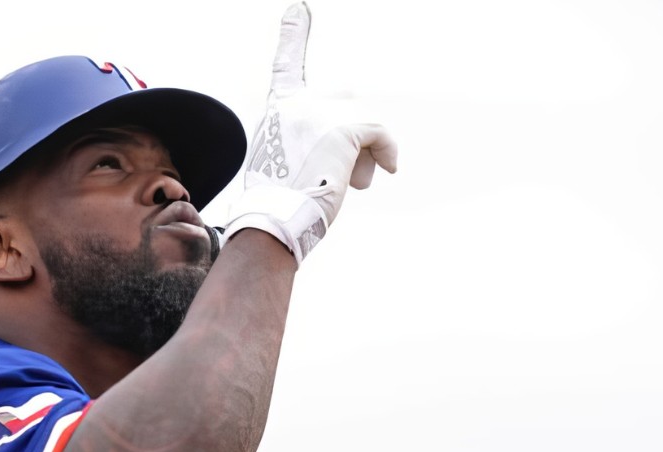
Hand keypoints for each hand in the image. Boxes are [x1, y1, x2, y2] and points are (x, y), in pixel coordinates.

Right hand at [222, 2, 397, 264]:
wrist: (274, 220)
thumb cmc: (281, 206)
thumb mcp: (288, 164)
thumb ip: (311, 140)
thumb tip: (355, 145)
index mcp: (278, 110)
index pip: (287, 64)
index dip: (293, 35)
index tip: (298, 8)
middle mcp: (295, 103)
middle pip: (346, 101)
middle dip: (357, 134)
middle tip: (351, 173)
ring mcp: (317, 112)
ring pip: (364, 119)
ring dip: (367, 152)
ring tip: (352, 182)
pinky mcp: (341, 128)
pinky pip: (379, 131)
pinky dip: (387, 150)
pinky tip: (388, 169)